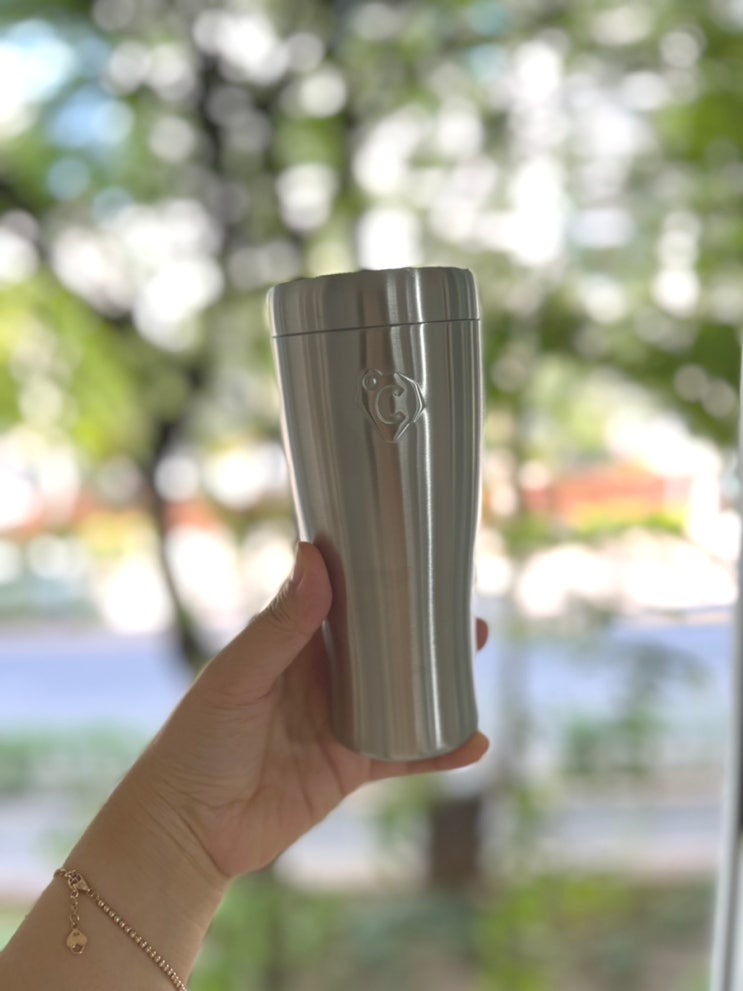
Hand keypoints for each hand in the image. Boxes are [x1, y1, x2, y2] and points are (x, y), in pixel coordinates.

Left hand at [131, 542, 489, 881]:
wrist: (187, 829)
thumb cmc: (197, 740)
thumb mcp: (239, 674)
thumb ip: (281, 623)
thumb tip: (312, 554)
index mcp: (291, 644)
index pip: (340, 601)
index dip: (375, 580)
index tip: (413, 555)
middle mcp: (321, 678)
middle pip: (381, 645)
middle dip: (420, 627)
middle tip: (462, 605)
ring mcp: (339, 722)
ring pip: (400, 695)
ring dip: (438, 679)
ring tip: (475, 652)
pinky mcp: (350, 767)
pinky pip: (404, 755)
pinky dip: (439, 752)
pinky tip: (474, 742)